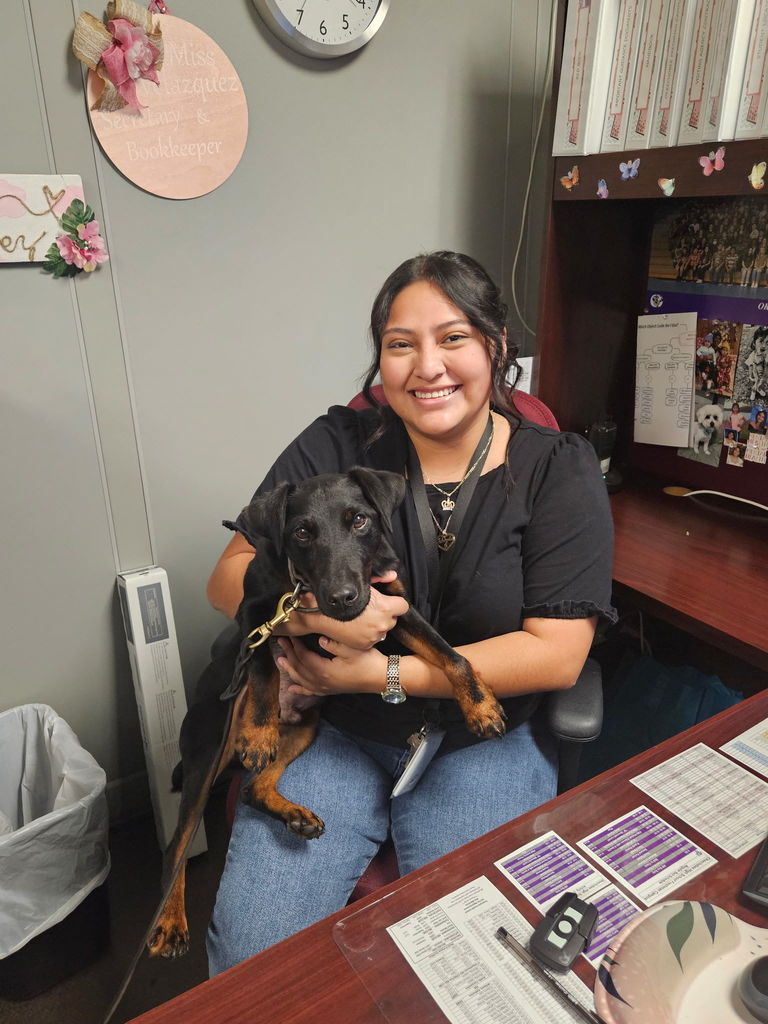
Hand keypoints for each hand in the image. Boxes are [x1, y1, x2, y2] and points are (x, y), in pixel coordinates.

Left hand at [276, 636, 385, 697]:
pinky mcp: (331, 690)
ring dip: (290, 670)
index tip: (290, 636)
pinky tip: (292, 689)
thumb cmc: (368, 662)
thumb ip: (333, 643)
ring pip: (301, 680)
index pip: (303, 657)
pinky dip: (300, 689)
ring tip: (280, 661)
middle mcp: (322, 682)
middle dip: (289, 655)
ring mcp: (326, 688)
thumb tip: (319, 639)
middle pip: (299, 668)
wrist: (381, 678)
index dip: (295, 646)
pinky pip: (310, 691)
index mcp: (324, 671)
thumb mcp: (351, 648)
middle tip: (281, 643)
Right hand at [283, 570, 407, 649]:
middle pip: (393, 619)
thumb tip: (393, 576)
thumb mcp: (362, 583)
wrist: (322, 614)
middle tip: (372, 608)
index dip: (395, 602)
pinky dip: (367, 634)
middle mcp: (382, 624)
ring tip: (363, 617)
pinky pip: (372, 639)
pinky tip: (357, 626)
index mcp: (385, 608)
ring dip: (377, 624)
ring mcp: (374, 637)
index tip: (388, 601)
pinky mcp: (365, 645)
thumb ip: (380, 579)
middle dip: (386, 614)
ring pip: (383, 630)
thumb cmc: (342, 595)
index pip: (403, 606)